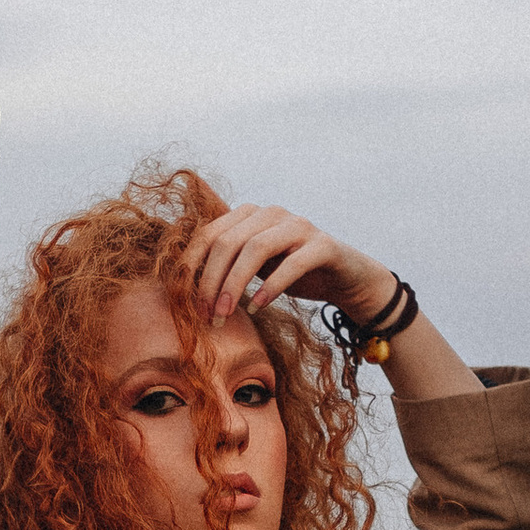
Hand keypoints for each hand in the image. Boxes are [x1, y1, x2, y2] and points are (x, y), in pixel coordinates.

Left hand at [186, 205, 396, 331]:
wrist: (346, 279)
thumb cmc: (293, 275)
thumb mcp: (255, 269)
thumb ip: (227, 267)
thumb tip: (183, 286)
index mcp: (249, 215)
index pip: (209, 234)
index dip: (192, 267)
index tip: (182, 300)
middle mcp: (271, 213)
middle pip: (228, 242)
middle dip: (211, 281)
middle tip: (206, 316)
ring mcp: (299, 226)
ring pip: (255, 248)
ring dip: (234, 285)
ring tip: (225, 315)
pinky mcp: (322, 245)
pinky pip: (291, 264)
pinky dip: (270, 287)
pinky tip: (257, 308)